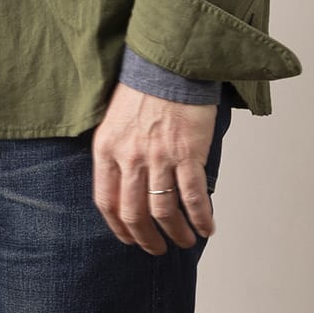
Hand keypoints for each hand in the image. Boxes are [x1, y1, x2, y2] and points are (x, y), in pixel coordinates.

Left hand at [91, 83, 217, 253]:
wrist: (169, 63)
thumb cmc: (143, 87)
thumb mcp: (114, 119)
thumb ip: (115, 152)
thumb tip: (123, 184)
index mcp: (107, 148)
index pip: (106, 200)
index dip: (118, 226)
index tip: (128, 238)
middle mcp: (130, 156)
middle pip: (134, 213)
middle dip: (147, 239)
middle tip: (157, 249)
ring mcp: (159, 157)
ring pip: (165, 211)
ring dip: (176, 233)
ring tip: (184, 240)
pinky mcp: (187, 153)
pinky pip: (194, 197)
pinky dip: (201, 218)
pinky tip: (206, 228)